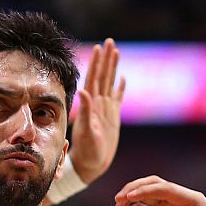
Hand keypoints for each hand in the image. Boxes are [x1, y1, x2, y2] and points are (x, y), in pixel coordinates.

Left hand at [66, 39, 126, 184]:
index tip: (99, 47)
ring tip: (115, 52)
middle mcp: (98, 104)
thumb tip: (83, 91)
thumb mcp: (87, 131)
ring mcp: (106, 109)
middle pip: (103, 76)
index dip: (97, 63)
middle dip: (106, 59)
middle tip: (109, 41)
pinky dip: (120, 87)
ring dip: (112, 68)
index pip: (95, 78)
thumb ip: (85, 111)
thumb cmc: (87, 151)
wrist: (90, 164)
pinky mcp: (112, 117)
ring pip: (110, 83)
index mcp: (92, 105)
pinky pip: (117, 98)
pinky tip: (122, 78)